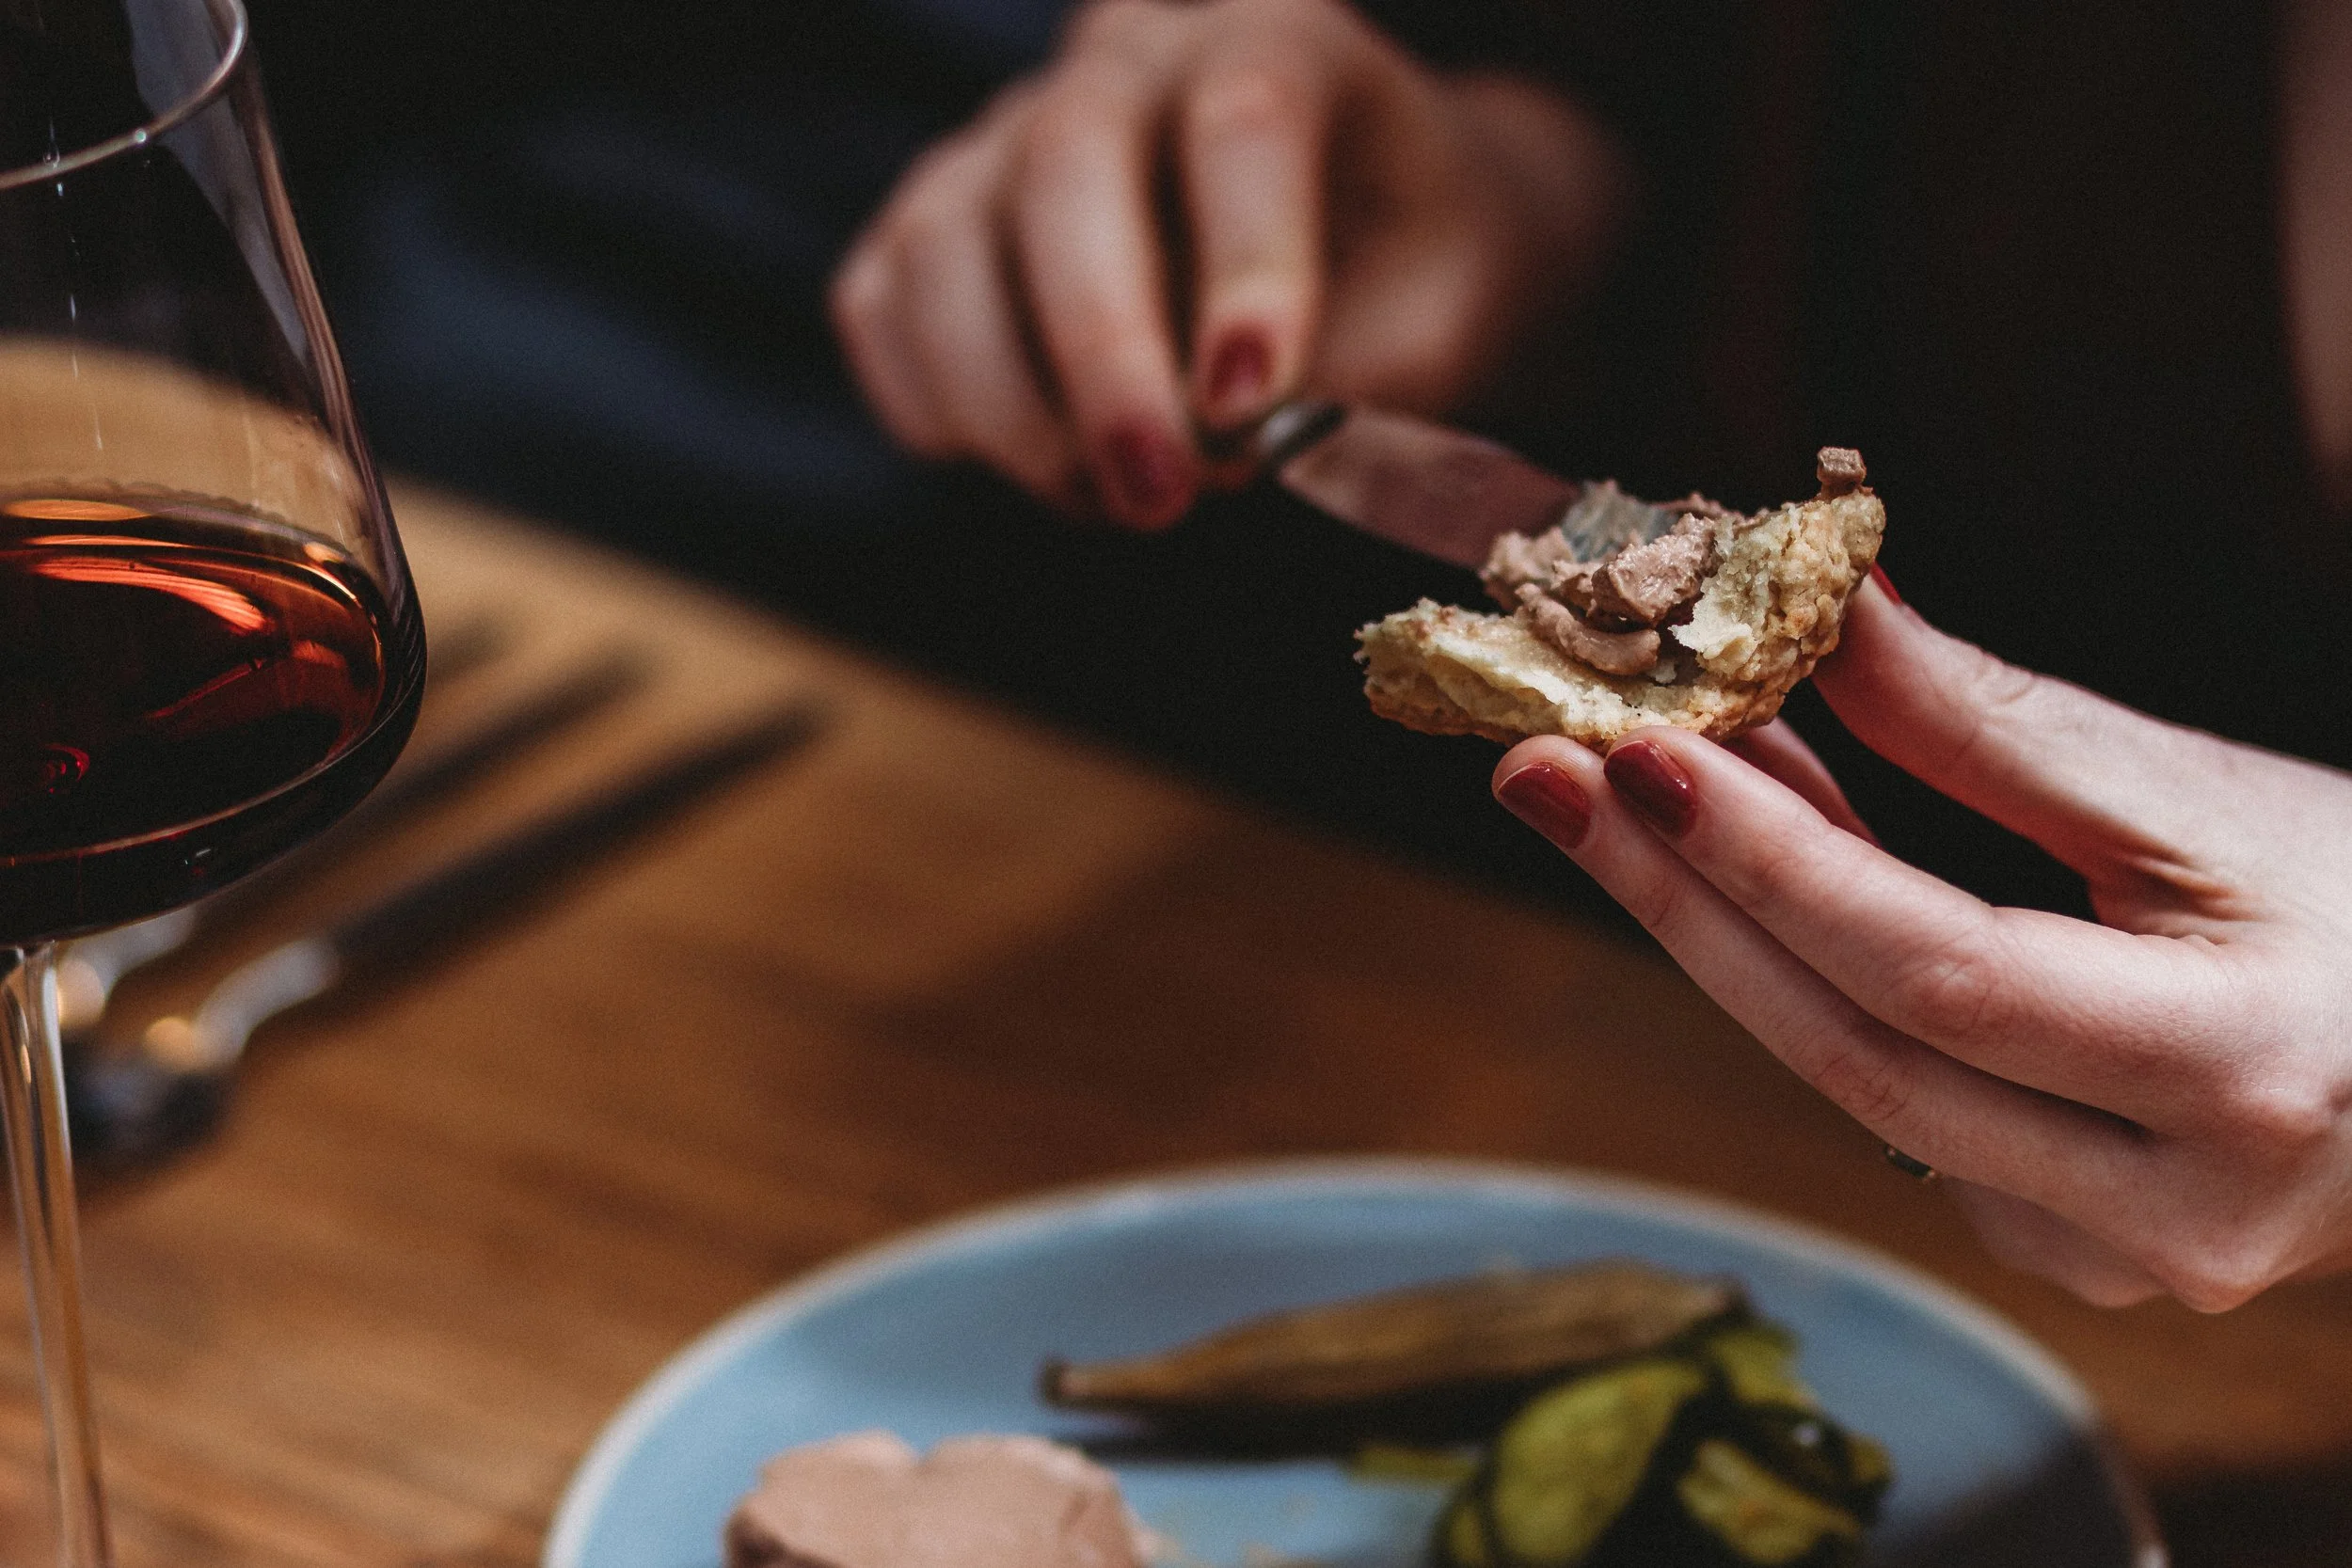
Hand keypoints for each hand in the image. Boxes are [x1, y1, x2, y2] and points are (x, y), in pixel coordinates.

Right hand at [830, 0, 1627, 526]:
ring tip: (1113, 501)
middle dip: (1099, 353)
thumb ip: (1363, 380)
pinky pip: (881, 303)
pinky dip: (934, 406)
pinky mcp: (943, 221)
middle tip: (1154, 497)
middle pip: (1067, 165)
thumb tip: (1223, 447)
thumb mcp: (1449, 326)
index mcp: (1284, 41)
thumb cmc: (1417, 275)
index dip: (1244, 266)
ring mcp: (1015, 133)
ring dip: (1008, 405)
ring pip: (943, 239)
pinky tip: (1038, 467)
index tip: (1253, 406)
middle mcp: (1131, 61)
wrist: (1372, 243)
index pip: (1246, 121)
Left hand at [1492, 573, 2351, 1310]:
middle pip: (1856, 1057)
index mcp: (2241, 1081)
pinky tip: (1747, 881)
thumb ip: (1998, 731)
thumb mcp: (2209, 801)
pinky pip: (1899, 1111)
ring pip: (1858, 1089)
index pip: (1941, 975)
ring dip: (1732, 934)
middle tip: (1541, 777)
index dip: (1774, 864)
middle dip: (1680, 902)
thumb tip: (1820, 614)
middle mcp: (2173, 1210)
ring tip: (1618, 794)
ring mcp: (2117, 1258)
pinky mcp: (2076, 1257)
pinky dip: (1816, 988)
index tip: (1635, 750)